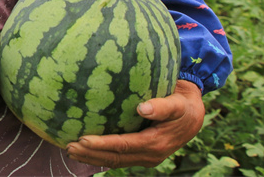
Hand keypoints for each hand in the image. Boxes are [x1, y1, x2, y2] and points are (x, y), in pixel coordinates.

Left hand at [66, 80, 204, 167]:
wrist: (194, 114)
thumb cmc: (184, 104)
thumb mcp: (178, 103)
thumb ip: (162, 107)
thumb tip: (142, 108)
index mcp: (155, 144)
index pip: (122, 146)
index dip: (102, 144)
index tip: (82, 139)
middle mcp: (149, 155)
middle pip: (114, 157)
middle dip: (90, 154)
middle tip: (68, 146)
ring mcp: (144, 156)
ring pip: (114, 160)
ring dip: (91, 157)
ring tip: (69, 150)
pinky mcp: (141, 153)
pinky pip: (118, 157)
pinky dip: (100, 155)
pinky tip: (85, 149)